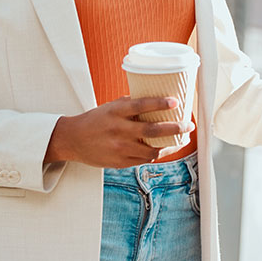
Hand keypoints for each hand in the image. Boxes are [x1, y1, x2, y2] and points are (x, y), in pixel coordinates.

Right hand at [44, 96, 194, 168]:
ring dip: (170, 145)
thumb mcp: (110, 107)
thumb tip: (155, 98)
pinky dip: (158, 153)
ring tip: (183, 138)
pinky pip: (144, 159)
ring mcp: (119, 148)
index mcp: (115, 112)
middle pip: (151, 131)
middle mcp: (118, 130)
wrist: (73, 140)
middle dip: (174, 128)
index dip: (159, 103)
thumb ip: (130, 104)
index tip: (175, 101)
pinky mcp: (120, 162)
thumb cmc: (95, 120)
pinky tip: (167, 148)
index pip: (140, 106)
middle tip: (188, 125)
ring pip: (151, 150)